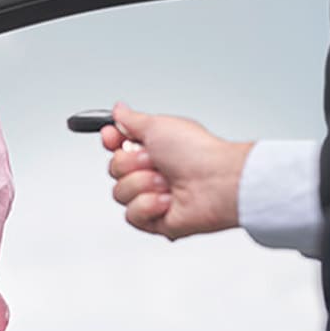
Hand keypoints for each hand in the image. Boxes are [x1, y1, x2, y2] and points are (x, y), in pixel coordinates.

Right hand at [100, 102, 251, 239]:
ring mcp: (152, 196)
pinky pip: (131, 215)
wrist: (217, 182)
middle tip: (154, 161)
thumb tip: (118, 110)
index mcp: (152, 148)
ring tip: (167, 183)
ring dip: (142, 185)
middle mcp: (150, 172)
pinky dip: (149, 206)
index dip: (111, 141)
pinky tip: (168, 201)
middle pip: (113, 169)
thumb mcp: (158, 125)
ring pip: (119, 193)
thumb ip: (131, 119)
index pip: (116, 145)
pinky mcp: (155, 220)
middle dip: (131, 164)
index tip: (112, 136)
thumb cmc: (197, 153)